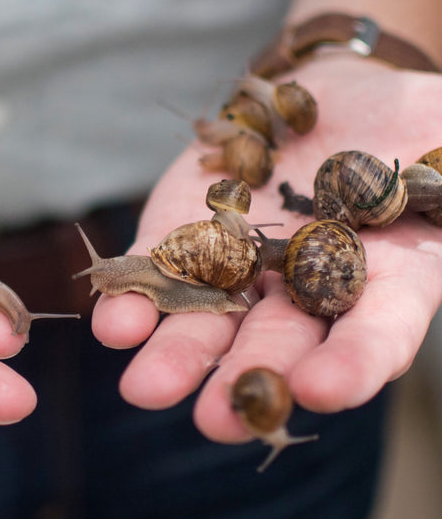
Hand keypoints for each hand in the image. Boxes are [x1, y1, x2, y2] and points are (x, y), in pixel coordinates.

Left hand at [91, 56, 441, 448]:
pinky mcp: (187, 233)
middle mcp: (305, 288)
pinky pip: (158, 268)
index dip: (354, 362)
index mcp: (383, 280)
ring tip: (145, 387)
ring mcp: (241, 264)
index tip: (324, 388)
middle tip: (215, 419)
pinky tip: (112, 321)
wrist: (327, 99)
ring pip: (207, 320)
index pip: (373, 332)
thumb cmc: (407, 123)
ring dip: (176, 354)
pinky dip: (134, 296)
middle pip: (276, 343)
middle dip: (245, 379)